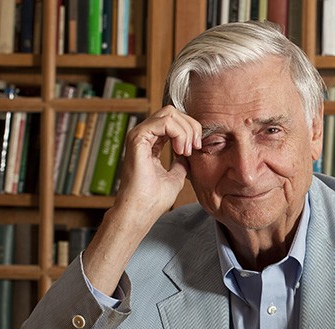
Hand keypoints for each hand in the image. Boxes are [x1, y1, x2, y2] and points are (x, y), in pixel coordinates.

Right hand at [112, 105, 201, 225]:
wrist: (141, 211)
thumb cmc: (154, 200)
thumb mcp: (175, 177)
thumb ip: (180, 163)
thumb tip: (187, 156)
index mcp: (150, 142)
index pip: (173, 120)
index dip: (190, 129)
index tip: (196, 149)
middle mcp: (143, 136)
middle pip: (172, 112)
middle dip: (191, 126)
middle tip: (194, 147)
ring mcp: (139, 135)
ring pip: (169, 113)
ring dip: (186, 130)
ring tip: (187, 150)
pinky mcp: (138, 138)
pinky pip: (164, 121)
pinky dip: (179, 133)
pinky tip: (180, 149)